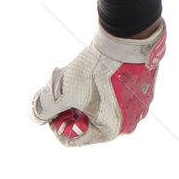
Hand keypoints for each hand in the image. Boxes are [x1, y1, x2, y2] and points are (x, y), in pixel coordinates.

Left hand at [32, 18, 165, 145]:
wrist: (125, 40)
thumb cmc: (95, 70)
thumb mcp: (62, 92)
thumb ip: (45, 109)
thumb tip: (37, 117)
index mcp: (110, 131)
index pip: (71, 138)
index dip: (56, 123)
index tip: (52, 104)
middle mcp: (127, 124)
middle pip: (85, 124)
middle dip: (70, 108)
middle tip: (63, 90)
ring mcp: (137, 107)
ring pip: (98, 109)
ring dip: (82, 97)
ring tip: (77, 78)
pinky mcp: (141, 91)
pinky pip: (114, 97)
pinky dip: (99, 89)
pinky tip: (93, 73)